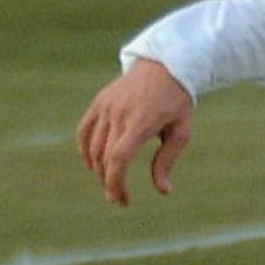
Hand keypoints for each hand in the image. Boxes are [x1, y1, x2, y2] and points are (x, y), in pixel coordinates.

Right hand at [76, 59, 193, 205]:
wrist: (164, 65)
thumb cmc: (177, 102)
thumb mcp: (181, 132)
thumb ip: (167, 161)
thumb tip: (163, 191)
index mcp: (141, 121)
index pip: (118, 158)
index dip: (116, 182)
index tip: (122, 200)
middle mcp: (119, 113)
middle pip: (104, 157)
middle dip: (109, 183)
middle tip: (120, 199)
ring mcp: (106, 106)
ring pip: (93, 147)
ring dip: (99, 170)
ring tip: (110, 184)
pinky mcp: (99, 102)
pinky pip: (84, 130)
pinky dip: (84, 150)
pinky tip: (92, 166)